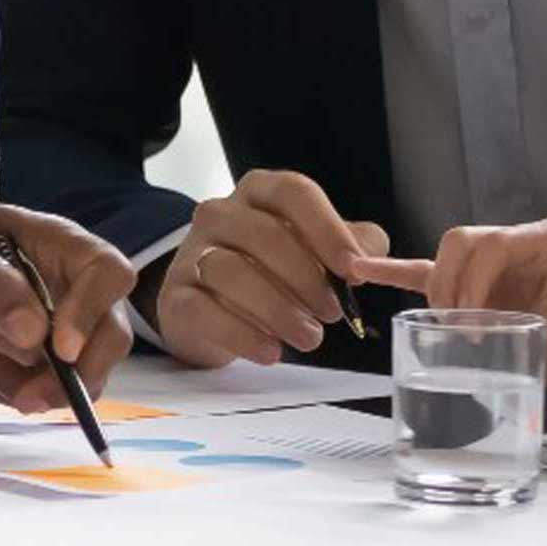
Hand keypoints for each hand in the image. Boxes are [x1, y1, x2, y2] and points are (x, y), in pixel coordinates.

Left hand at [0, 204, 140, 409]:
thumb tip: (32, 333)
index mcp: (63, 245)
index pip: (108, 273)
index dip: (93, 313)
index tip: (60, 349)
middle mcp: (76, 288)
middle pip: (111, 336)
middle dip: (76, 377)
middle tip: (26, 394)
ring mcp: (64, 326)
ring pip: (83, 376)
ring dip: (33, 389)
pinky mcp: (43, 357)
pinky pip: (46, 390)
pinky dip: (10, 390)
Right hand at [152, 170, 389, 366]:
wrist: (209, 307)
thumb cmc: (271, 271)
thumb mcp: (315, 251)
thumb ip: (351, 247)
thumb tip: (370, 261)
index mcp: (260, 193)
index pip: (294, 193)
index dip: (327, 229)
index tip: (353, 269)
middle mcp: (221, 214)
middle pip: (264, 234)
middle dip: (306, 278)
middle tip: (332, 313)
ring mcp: (193, 253)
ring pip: (231, 271)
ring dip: (278, 310)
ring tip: (308, 337)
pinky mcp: (176, 296)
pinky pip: (204, 310)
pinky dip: (242, 335)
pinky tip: (270, 352)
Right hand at [350, 217, 546, 396]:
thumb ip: (540, 331)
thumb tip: (493, 334)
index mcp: (546, 240)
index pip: (491, 244)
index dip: (472, 281)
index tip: (473, 324)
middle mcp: (518, 241)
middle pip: (460, 243)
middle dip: (449, 285)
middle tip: (455, 329)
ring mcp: (497, 261)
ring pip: (445, 257)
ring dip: (437, 292)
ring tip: (440, 327)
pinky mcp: (481, 283)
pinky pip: (433, 273)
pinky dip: (399, 273)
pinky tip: (363, 270)